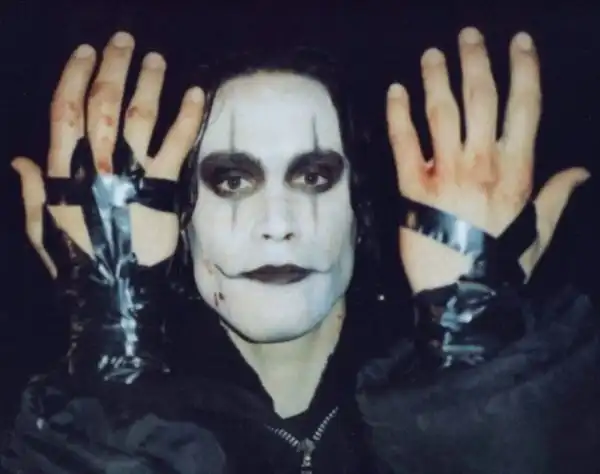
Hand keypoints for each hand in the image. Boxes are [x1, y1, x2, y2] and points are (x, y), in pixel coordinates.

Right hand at [13, 31, 203, 274]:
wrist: (116, 293)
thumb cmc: (79, 262)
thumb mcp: (43, 229)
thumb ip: (30, 193)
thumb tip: (19, 158)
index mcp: (64, 173)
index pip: (65, 111)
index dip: (74, 77)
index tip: (85, 53)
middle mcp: (97, 165)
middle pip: (102, 104)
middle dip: (112, 68)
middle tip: (123, 41)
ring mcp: (132, 174)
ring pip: (139, 116)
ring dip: (149, 83)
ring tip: (157, 59)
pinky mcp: (164, 187)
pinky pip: (177, 144)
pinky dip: (188, 117)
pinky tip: (196, 93)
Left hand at [387, 27, 588, 292]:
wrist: (463, 295)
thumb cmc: (501, 264)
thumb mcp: (538, 231)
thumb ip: (556, 196)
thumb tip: (580, 171)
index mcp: (516, 170)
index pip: (524, 107)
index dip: (523, 69)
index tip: (518, 42)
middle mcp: (481, 163)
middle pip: (480, 99)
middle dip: (476, 61)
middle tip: (468, 35)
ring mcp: (445, 173)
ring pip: (441, 113)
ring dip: (436, 78)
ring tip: (432, 55)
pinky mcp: (411, 188)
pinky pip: (404, 143)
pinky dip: (398, 115)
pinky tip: (395, 91)